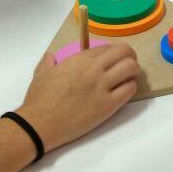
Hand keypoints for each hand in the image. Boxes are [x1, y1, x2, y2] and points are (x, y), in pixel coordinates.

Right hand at [17, 44, 140, 150]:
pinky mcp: (108, 105)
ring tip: (128, 78)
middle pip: (124, 52)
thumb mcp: (41, 74)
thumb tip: (50, 57)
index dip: (112, 52)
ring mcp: (102, 87)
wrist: (40, 124)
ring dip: (133, 71)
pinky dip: (130, 87)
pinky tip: (123, 92)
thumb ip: (48, 63)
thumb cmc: (39, 99)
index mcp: (79, 60)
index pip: (106, 47)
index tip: (111, 59)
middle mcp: (94, 69)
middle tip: (127, 64)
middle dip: (129, 56)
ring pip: (131, 68)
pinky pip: (129, 90)